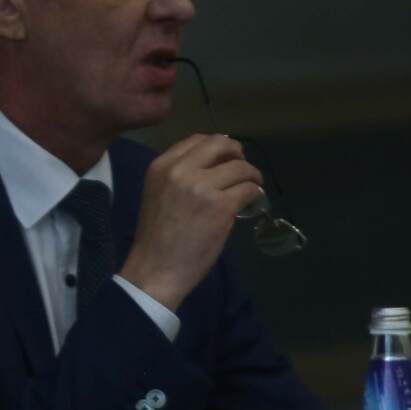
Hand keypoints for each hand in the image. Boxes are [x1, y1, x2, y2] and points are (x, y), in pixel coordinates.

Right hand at [118, 134, 263, 310]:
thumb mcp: (158, 193)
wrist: (155, 269)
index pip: (197, 140)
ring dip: (251, 175)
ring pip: (240, 167)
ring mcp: (202, 187)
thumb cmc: (156, 238)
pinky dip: (255, 194)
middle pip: (220, 144)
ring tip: (252, 187)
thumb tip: (214, 165)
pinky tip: (252, 202)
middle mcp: (180, 170)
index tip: (226, 159)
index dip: (217, 146)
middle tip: (243, 169)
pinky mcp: (221, 207)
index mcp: (161, 166)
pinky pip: (248, 189)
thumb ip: (179, 176)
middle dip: (237, 153)